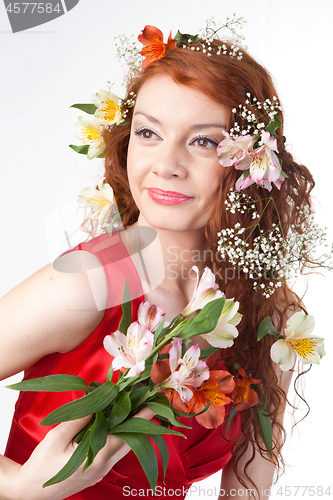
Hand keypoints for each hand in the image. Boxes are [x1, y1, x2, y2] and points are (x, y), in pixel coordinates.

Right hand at [7, 407, 153, 499]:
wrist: (30, 491)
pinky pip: (113, 451)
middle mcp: (103, 466)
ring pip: (122, 446)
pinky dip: (117, 436)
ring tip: (133, 409)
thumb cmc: (41, 465)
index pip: (126, 434)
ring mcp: (100, 470)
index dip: (141, 418)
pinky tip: (114, 424)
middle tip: (147, 401)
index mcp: (97, 458)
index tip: (153, 404)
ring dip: (129, 428)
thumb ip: (80, 419)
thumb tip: (97, 404)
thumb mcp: (58, 437)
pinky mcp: (95, 471)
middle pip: (129, 441)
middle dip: (139, 421)